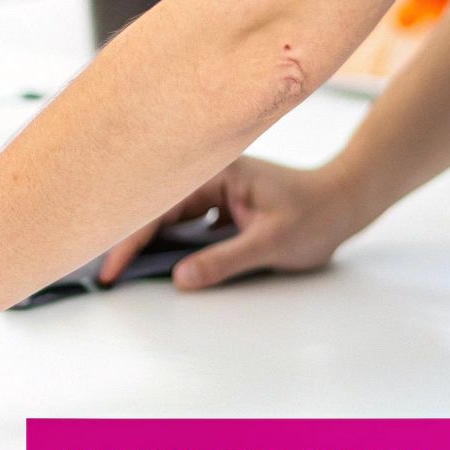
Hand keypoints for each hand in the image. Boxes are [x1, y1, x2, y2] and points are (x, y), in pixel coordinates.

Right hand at [97, 157, 369, 290]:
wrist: (344, 203)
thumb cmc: (315, 215)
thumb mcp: (270, 242)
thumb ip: (224, 260)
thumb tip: (179, 278)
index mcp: (217, 171)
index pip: (160, 206)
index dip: (131, 240)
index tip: (111, 270)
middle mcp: (209, 175)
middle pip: (155, 209)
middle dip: (127, 239)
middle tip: (104, 273)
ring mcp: (213, 190)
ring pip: (167, 216)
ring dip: (146, 242)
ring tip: (120, 270)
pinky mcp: (219, 205)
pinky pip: (183, 223)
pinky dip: (168, 243)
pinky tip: (154, 263)